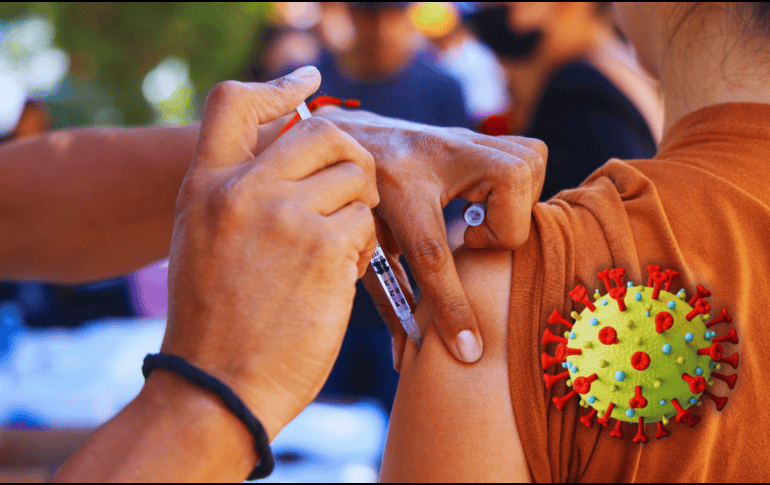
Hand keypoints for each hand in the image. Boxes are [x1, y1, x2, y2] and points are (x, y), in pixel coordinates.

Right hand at [161, 67, 377, 439]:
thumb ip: (236, 192)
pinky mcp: (324, 248)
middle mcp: (241, 189)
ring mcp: (284, 215)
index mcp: (205, 185)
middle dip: (351, 158)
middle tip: (352, 194)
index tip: (308, 85)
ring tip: (340, 249)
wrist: (216, 388)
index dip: (278, 88)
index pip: (234, 101)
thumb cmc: (215, 322)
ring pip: (357, 178)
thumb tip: (291, 151)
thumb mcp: (203, 240)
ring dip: (361, 210)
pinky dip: (366, 247)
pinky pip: (368, 221)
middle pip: (323, 130)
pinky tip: (343, 277)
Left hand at [316, 108, 545, 367]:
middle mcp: (437, 151)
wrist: (351, 141)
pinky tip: (489, 203)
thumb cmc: (360, 201)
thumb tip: (405, 359)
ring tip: (479, 220)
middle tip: (469, 238)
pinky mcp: (478, 135)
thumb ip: (390, 300)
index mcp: (398, 187)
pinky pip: (530, 156)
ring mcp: (462, 136)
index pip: (433, 254)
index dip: (453, 308)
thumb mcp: (367, 248)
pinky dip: (521, 186)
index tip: (470, 348)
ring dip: (515, 205)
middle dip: (501, 228)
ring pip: (528, 165)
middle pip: (509, 188)